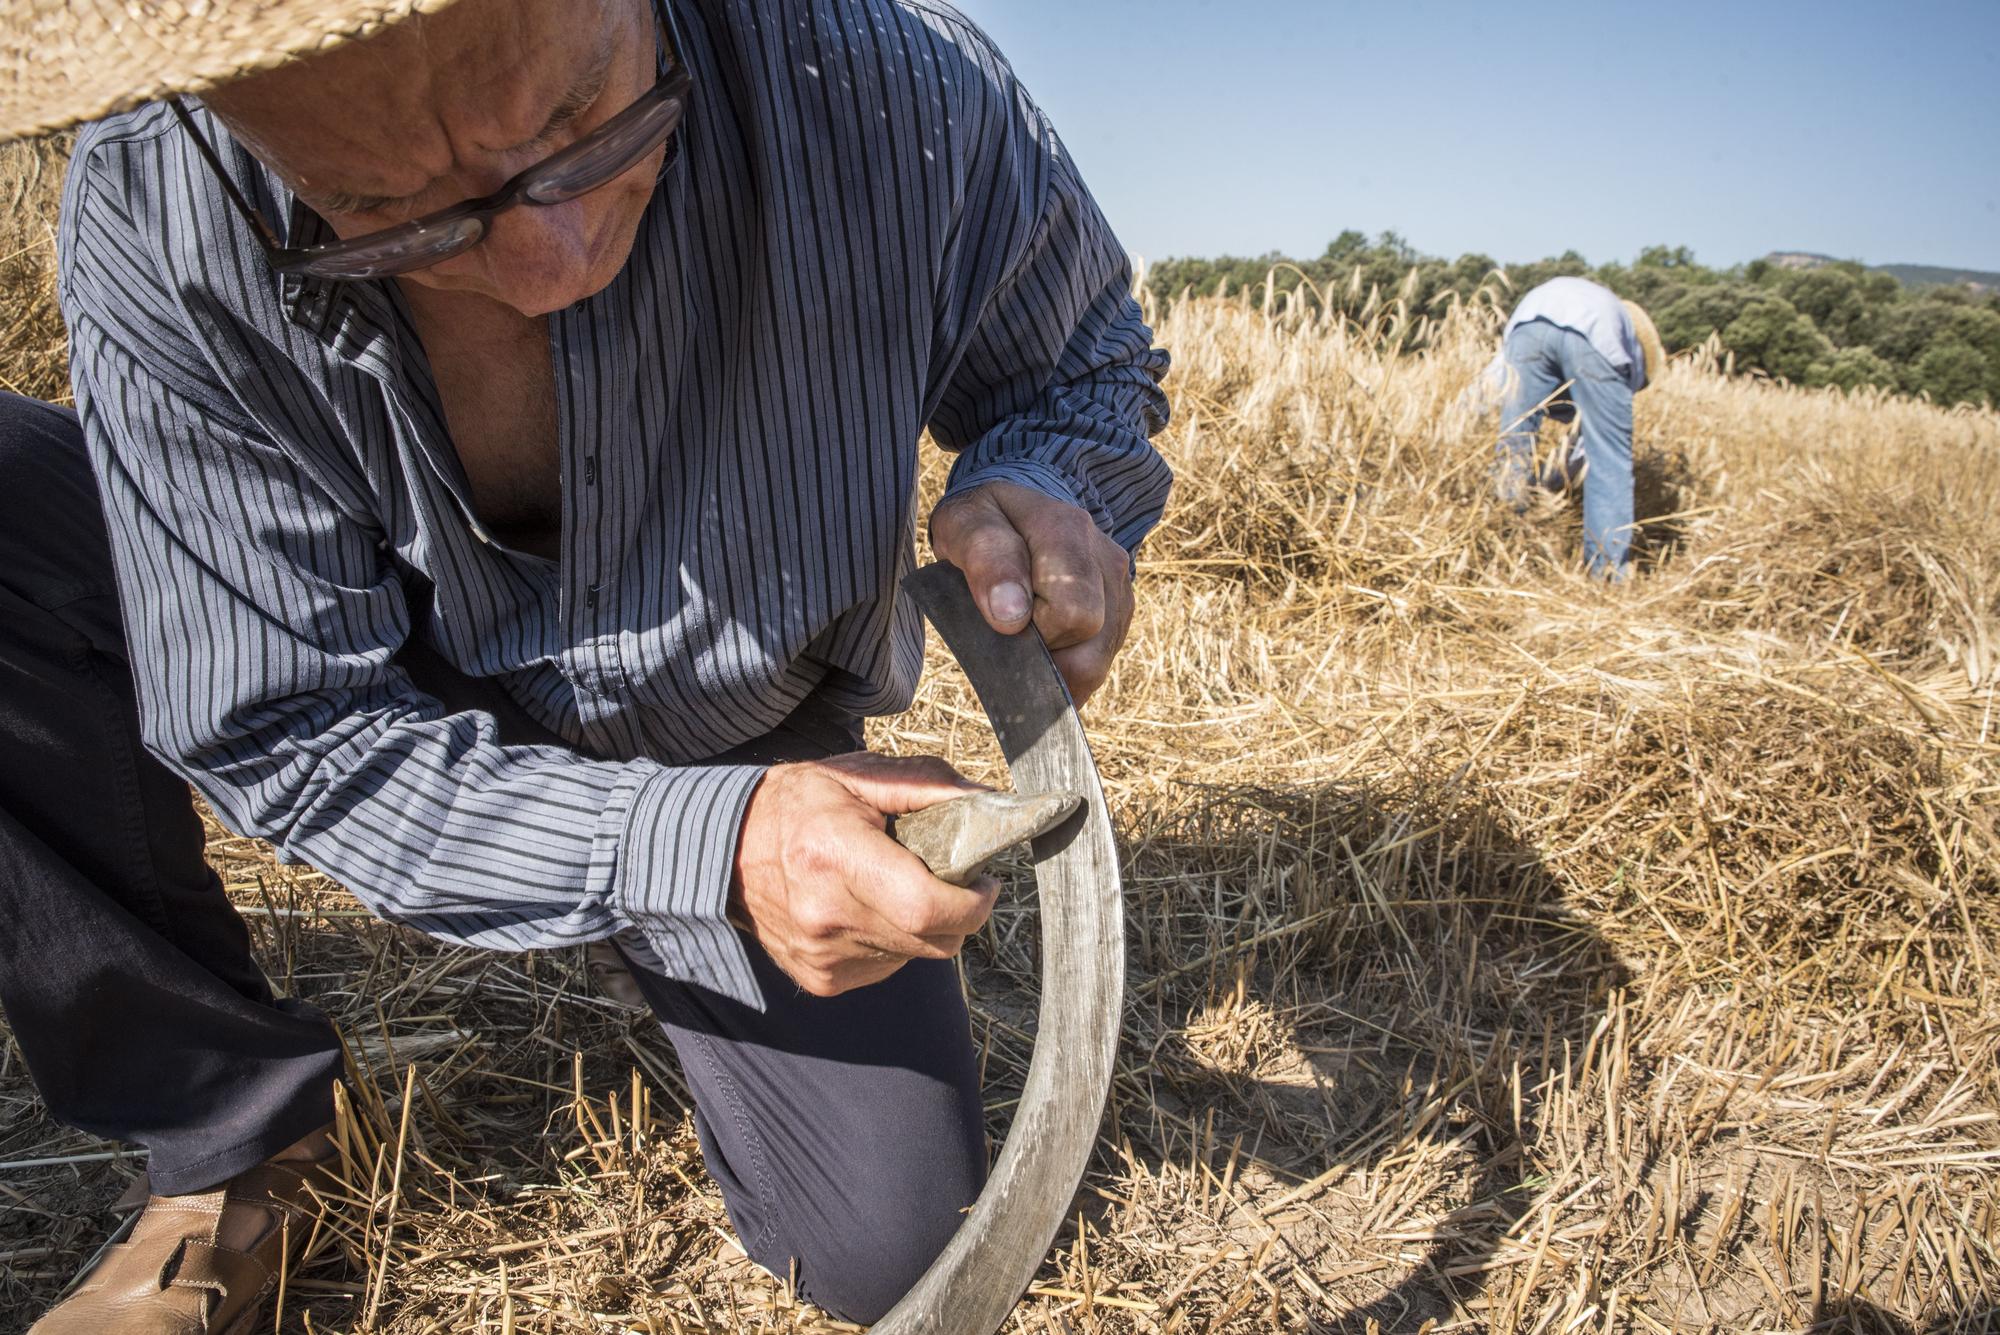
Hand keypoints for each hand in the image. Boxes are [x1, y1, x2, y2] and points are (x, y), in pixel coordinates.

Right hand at [732, 752, 1000, 995]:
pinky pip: (887, 967)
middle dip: (959, 913)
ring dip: (924, 927)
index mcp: (837, 857)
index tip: (985, 882)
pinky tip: (870, 909)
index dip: (972, 903)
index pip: (927, 907)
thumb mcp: (858, 776)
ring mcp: (822, 955)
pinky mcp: (821, 979)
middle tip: (951, 877)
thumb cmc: (795, 804)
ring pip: (916, 956)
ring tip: (898, 886)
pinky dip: (894, 942)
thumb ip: (928, 786)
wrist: (721, 849)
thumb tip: (991, 802)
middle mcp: (827, 916)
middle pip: (934, 939)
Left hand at [928, 480, 1133, 705]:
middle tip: (1009, 624)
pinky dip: (1061, 665)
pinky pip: (1095, 665)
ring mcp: (1119, 588)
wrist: (1008, 514)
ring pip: (1094, 665)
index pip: (1072, 612)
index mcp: (1068, 530)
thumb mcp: (962, 524)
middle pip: (1087, 647)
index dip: (1031, 633)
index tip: (999, 618)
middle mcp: (1105, 558)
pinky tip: (1040, 638)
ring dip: (1051, 663)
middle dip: (1040, 651)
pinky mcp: (1120, 613)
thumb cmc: (979, 522)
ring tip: (1024, 629)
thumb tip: (1012, 617)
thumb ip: (986, 559)